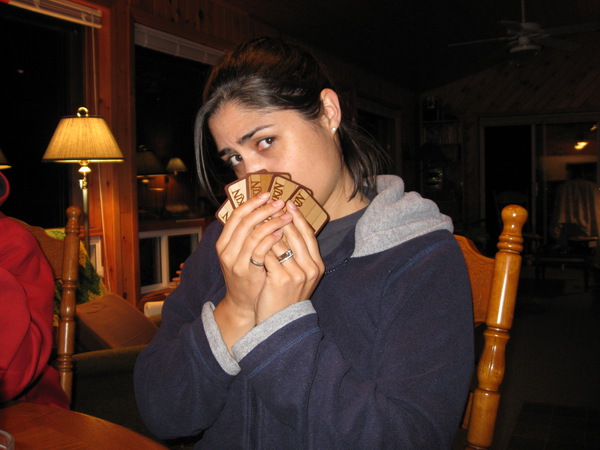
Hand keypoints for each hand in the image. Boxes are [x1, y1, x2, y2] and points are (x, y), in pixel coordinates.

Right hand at [214, 193, 291, 347]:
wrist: (243, 302)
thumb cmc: (247, 274)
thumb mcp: (242, 252)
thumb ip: (248, 235)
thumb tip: (262, 210)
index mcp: (223, 241)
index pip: (236, 215)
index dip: (252, 203)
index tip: (268, 194)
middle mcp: (226, 249)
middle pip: (245, 221)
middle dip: (264, 209)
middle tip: (280, 202)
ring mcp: (235, 261)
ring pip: (252, 234)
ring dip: (271, 222)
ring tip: (286, 216)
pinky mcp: (247, 271)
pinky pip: (259, 250)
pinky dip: (270, 239)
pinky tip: (281, 233)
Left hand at [255, 200, 324, 322]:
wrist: (279, 323)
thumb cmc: (285, 296)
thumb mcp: (298, 275)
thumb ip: (297, 255)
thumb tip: (286, 227)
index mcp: (317, 266)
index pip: (309, 235)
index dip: (299, 218)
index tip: (289, 203)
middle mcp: (310, 269)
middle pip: (296, 235)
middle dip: (283, 217)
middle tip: (273, 203)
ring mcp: (296, 274)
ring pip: (280, 243)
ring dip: (268, 229)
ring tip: (259, 217)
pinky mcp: (281, 280)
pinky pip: (268, 255)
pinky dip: (260, 246)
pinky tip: (252, 238)